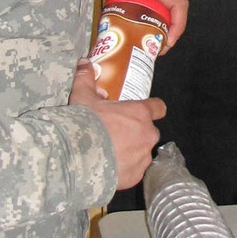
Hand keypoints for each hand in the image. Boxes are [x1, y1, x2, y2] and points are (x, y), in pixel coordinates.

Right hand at [70, 59, 166, 188]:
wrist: (78, 157)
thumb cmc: (85, 122)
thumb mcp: (82, 96)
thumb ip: (86, 78)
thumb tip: (83, 62)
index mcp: (139, 113)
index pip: (158, 107)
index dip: (152, 109)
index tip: (143, 111)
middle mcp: (147, 134)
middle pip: (149, 131)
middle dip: (136, 133)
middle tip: (116, 134)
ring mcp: (143, 157)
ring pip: (142, 152)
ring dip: (131, 151)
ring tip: (110, 153)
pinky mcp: (136, 175)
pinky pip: (134, 170)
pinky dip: (125, 169)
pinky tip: (109, 167)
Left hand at [107, 0, 188, 47]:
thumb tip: (133, 14)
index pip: (177, 4)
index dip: (177, 26)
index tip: (168, 41)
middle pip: (176, 12)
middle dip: (168, 32)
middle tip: (152, 47)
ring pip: (172, 8)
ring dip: (165, 23)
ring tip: (149, 37)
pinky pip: (168, 1)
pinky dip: (162, 14)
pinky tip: (149, 21)